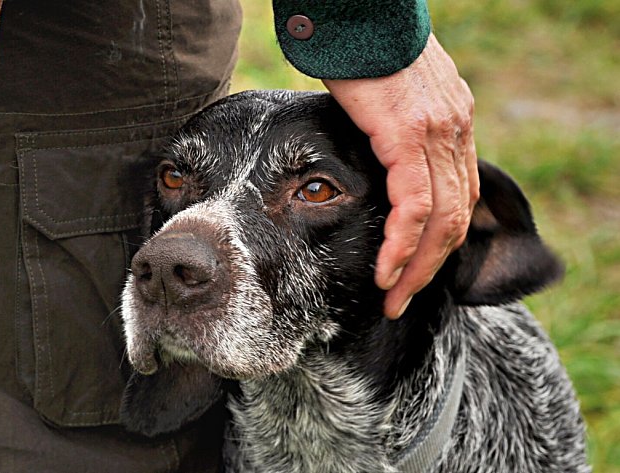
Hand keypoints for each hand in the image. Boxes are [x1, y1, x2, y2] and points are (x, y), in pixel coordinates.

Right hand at [322, 33, 478, 318]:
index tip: (416, 269)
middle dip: (431, 268)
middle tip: (404, 299)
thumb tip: (386, 156)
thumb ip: (403, 131)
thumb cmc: (366, 52)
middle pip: (457, 219)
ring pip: (442, 221)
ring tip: (393, 297)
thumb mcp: (397, 97)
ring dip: (418, 267)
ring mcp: (438, 135)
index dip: (441, 241)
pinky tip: (388, 270)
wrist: (360, 13)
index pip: (460, 198)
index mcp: (454, 127)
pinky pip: (416, 206)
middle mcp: (456, 133)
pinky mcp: (410, 136)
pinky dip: (403, 245)